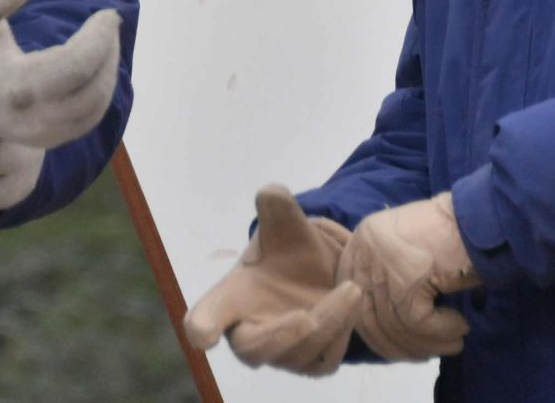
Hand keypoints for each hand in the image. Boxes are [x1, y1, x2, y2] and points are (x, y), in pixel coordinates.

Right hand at [0, 0, 120, 148]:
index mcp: (15, 88)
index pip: (75, 66)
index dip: (100, 38)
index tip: (108, 13)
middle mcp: (32, 120)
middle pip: (92, 92)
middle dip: (108, 53)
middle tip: (109, 23)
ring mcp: (42, 136)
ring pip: (94, 109)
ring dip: (108, 72)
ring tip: (105, 40)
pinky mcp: (48, 140)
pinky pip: (87, 119)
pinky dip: (100, 91)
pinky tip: (96, 65)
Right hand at [184, 185, 363, 376]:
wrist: (324, 271)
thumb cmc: (289, 250)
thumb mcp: (286, 224)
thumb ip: (277, 207)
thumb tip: (271, 192)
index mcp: (230, 299)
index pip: (204, 319)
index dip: (202, 327)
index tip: (205, 334)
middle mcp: (250, 333)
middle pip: (254, 349)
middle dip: (282, 334)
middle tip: (308, 316)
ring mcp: (281, 355)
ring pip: (299, 355)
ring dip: (326, 324)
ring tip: (350, 288)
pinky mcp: (311, 363)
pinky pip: (324, 362)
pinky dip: (341, 335)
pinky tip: (352, 305)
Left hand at [336, 192, 476, 361]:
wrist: (482, 218)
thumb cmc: (450, 233)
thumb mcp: (404, 250)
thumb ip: (387, 279)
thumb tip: (385, 331)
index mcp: (360, 241)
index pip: (351, 299)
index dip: (374, 329)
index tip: (399, 343)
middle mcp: (364, 251)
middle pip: (369, 318)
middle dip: (399, 345)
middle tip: (426, 353)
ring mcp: (382, 265)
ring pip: (396, 326)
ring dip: (427, 343)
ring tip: (453, 342)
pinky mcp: (406, 281)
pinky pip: (419, 325)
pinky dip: (441, 333)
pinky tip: (459, 327)